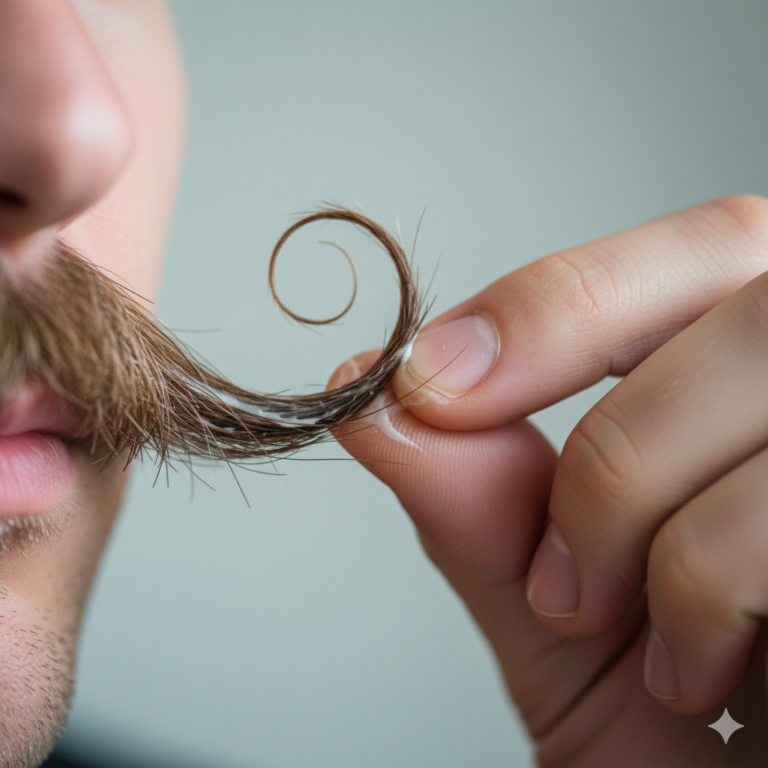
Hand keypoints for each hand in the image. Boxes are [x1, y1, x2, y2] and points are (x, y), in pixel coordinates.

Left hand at [330, 196, 767, 765]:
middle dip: (614, 443)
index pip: (697, 249)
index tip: (429, 379)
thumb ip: (478, 503)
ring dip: (655, 528)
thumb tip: (374, 395)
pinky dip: (713, 591)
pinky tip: (727, 676)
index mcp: (764, 381)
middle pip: (743, 303)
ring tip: (651, 647)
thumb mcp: (561, 617)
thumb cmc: (683, 739)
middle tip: (558, 578)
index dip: (555, 302)